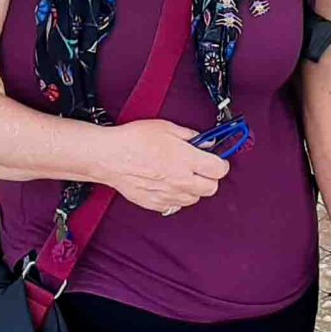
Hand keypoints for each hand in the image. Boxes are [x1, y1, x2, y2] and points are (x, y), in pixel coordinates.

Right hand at [99, 120, 229, 213]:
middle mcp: (181, 180)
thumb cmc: (134, 140)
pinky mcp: (156, 204)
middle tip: (201, 167)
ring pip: (195, 199)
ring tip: (182, 175)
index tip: (216, 159)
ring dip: (194, 188)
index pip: (219, 170)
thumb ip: (190, 135)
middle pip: (211, 188)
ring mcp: (169, 195)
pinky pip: (175, 205)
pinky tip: (167, 184)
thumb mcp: (166, 127)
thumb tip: (205, 141)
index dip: (221, 163)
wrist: (109, 157)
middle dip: (210, 177)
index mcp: (187, 160)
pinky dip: (176, 196)